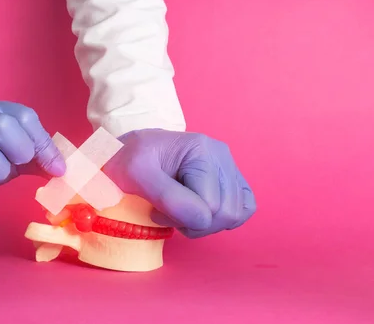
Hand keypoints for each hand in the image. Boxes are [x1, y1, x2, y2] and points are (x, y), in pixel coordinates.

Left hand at [103, 129, 255, 237]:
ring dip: (205, 223)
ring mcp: (229, 165)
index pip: (209, 206)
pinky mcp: (231, 178)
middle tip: (168, 212)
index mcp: (201, 149)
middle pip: (226, 213)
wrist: (130, 152)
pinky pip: (245, 207)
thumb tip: (202, 219)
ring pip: (236, 214)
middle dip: (194, 223)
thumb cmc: (128, 161)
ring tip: (181, 211)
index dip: (181, 218)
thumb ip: (168, 197)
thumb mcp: (136, 175)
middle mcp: (221, 154)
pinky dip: (223, 219)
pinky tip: (200, 212)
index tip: (155, 208)